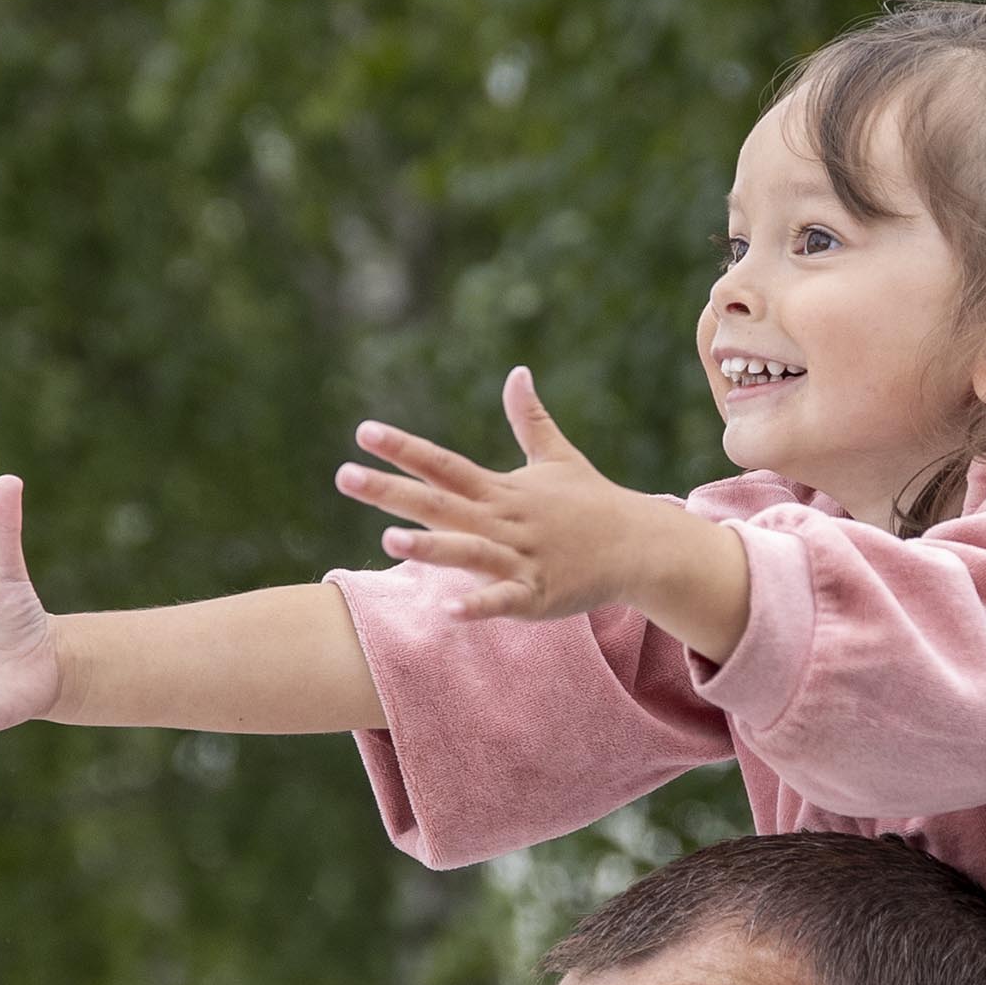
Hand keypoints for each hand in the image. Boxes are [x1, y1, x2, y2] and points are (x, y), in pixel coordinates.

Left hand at [340, 369, 750, 660]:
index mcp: (501, 490)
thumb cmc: (593, 503)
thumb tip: (518, 373)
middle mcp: (504, 521)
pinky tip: (447, 611)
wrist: (640, 545)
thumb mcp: (558, 457)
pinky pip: (503, 600)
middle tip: (344, 475)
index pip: (444, 465)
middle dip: (392, 491)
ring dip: (431, 546)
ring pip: (469, 551)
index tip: (363, 432)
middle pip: (440, 503)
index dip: (404, 449)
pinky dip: (478, 605)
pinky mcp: (538, 594)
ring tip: (389, 540)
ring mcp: (521, 558)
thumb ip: (529, 419)